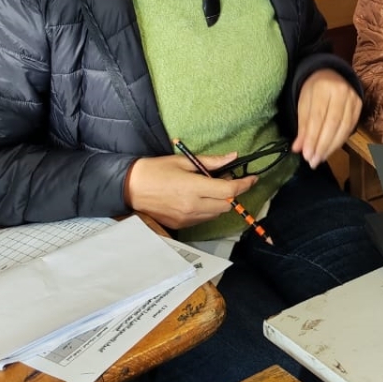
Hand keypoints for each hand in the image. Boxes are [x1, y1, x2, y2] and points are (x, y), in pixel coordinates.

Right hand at [126, 153, 256, 229]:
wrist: (129, 188)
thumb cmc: (155, 170)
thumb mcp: (183, 161)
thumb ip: (210, 162)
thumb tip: (232, 157)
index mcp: (193, 188)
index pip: (229, 190)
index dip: (244, 184)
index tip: (253, 178)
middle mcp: (192, 207)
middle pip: (226, 205)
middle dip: (232, 194)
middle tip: (228, 180)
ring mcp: (186, 218)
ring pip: (216, 214)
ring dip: (220, 202)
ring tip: (210, 188)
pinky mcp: (180, 225)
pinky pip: (203, 219)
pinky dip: (208, 209)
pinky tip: (199, 198)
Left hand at [294, 69, 360, 167]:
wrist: (331, 74)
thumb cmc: (313, 91)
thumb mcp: (303, 103)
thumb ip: (302, 126)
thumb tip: (298, 149)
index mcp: (323, 87)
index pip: (318, 117)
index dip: (312, 138)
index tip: (306, 155)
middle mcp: (341, 91)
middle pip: (333, 123)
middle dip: (322, 145)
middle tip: (313, 161)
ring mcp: (353, 98)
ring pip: (344, 127)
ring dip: (332, 146)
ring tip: (320, 158)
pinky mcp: (360, 105)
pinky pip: (351, 127)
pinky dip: (340, 141)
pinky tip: (331, 149)